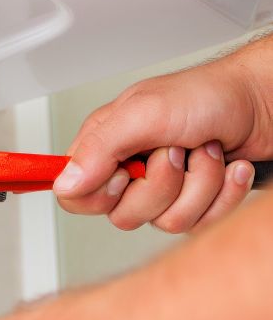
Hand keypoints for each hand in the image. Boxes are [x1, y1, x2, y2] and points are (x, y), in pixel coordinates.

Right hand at [53, 39, 272, 231]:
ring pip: (166, 222)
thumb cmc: (210, 96)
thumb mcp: (146, 112)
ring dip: (200, 186)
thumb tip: (66, 182)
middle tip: (175, 152)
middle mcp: (131, 168)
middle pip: (124, 215)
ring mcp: (164, 188)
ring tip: (207, 152)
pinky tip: (227, 168)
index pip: (75, 195)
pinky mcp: (195, 201)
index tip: (125, 172)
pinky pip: (200, 224)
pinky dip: (223, 194)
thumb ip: (99, 148)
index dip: (100, 194)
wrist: (266, 102)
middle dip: (162, 186)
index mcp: (106, 145)